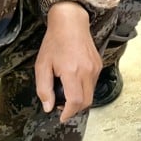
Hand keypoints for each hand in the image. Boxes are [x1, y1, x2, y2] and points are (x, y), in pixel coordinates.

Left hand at [35, 1, 101, 122]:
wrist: (71, 23)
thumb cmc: (54, 43)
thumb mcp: (42, 66)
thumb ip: (44, 89)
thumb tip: (48, 107)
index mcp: (72, 72)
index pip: (76, 102)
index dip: (68, 113)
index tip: (61, 117)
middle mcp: (87, 71)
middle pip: (86, 102)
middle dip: (74, 109)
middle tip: (61, 106)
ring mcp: (95, 68)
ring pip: (91, 94)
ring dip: (80, 99)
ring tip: (65, 92)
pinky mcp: (99, 64)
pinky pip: (93, 83)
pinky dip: (84, 89)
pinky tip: (73, 81)